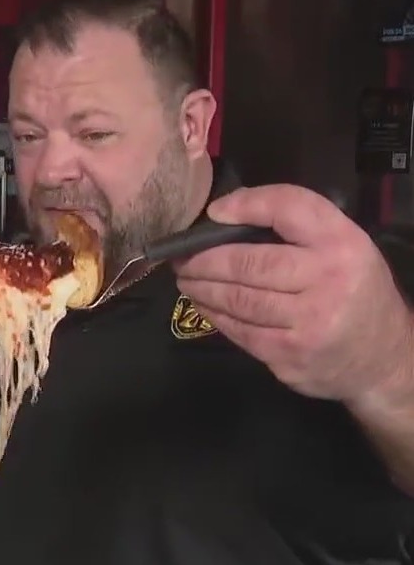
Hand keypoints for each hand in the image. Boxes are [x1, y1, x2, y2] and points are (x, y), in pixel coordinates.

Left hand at [172, 184, 413, 403]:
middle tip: (182, 258)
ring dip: (202, 288)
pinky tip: (203, 305)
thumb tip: (224, 211)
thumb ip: (295, 226)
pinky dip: (214, 315)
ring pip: (237, 299)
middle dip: (204, 260)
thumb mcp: (342, 247)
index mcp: (342, 244)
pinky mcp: (289, 355)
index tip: (213, 212)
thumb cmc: (353, 291)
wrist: (383, 359)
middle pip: (248, 263)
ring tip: (186, 279)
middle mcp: (328, 280)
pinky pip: (239, 331)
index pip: (289, 208)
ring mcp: (309, 322)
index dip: (246, 205)